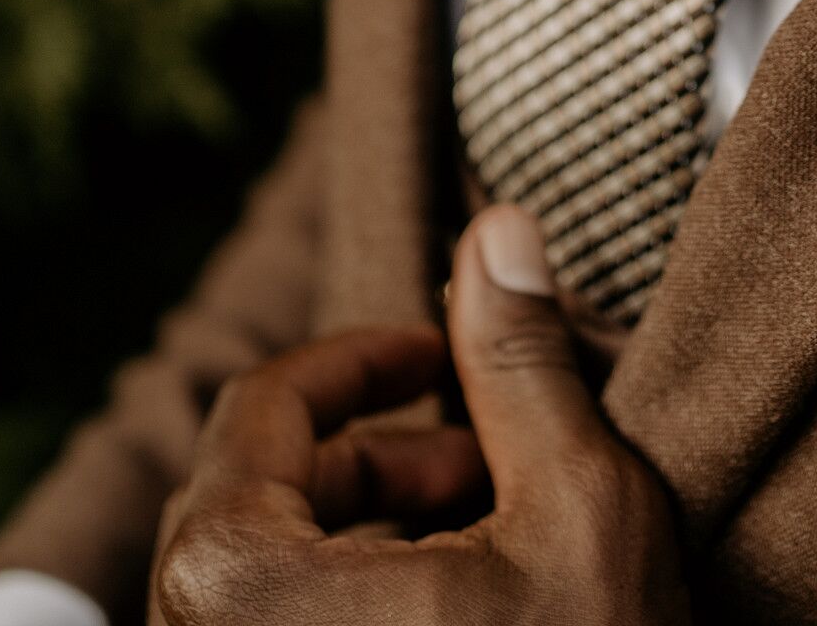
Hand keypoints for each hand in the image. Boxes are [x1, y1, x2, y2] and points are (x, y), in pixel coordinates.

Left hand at [149, 205, 688, 625]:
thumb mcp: (580, 509)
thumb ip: (521, 361)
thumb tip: (496, 229)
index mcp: (236, 578)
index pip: (266, 407)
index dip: (370, 357)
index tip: (448, 352)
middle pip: (258, 490)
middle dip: (380, 455)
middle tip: (489, 462)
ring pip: (264, 573)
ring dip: (372, 533)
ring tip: (488, 545)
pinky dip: (350, 605)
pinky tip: (460, 617)